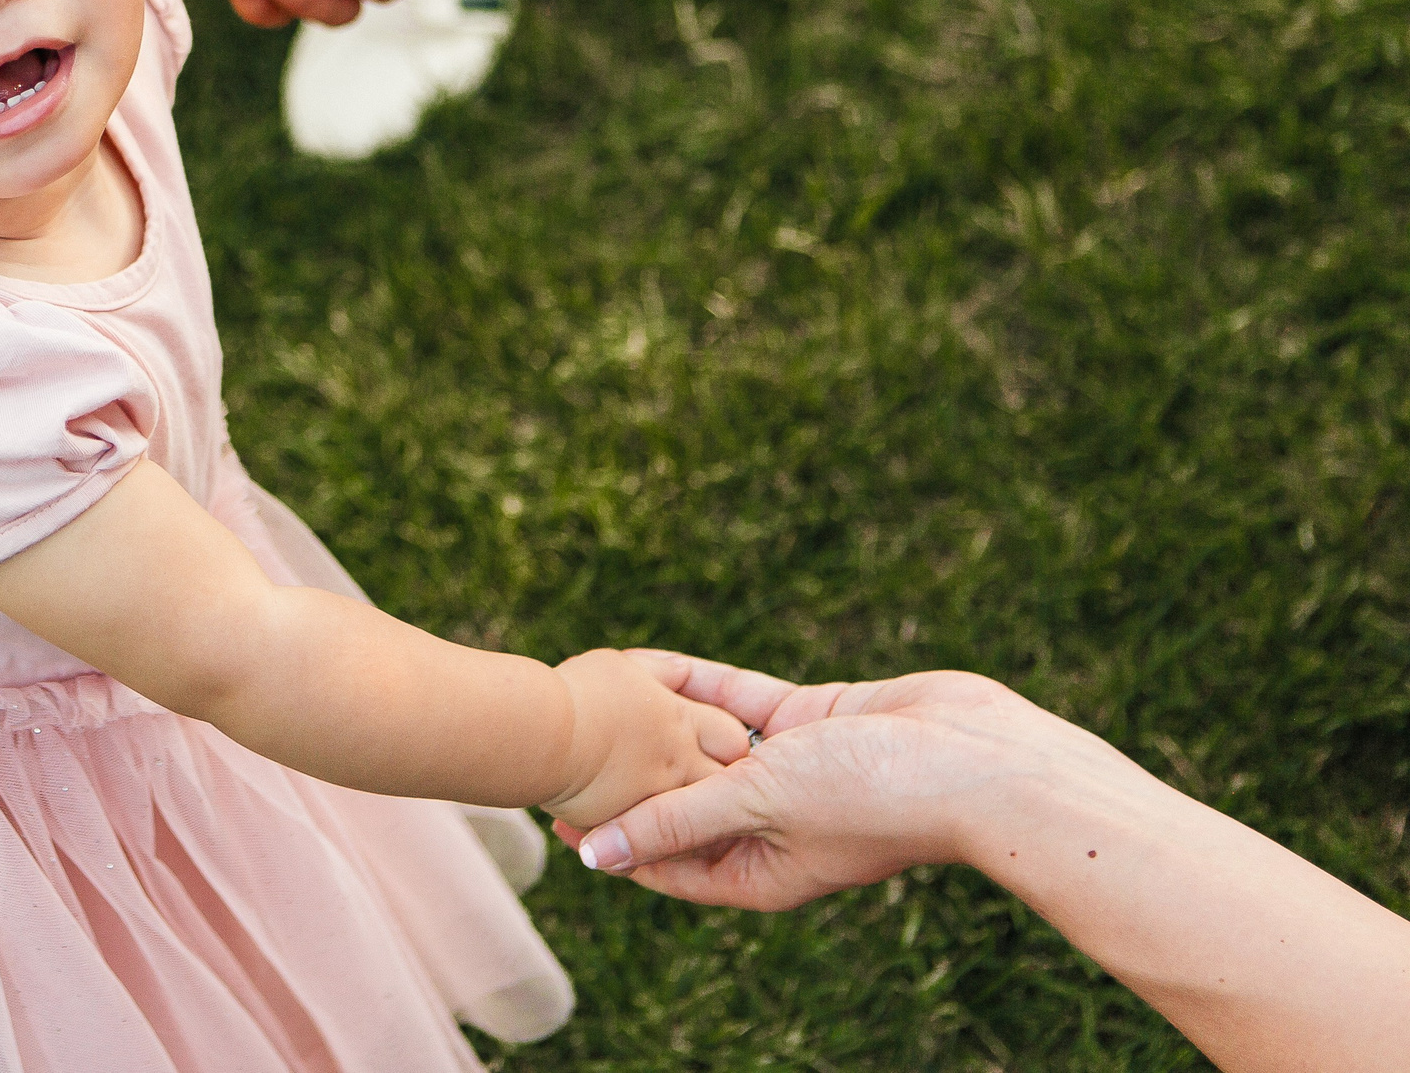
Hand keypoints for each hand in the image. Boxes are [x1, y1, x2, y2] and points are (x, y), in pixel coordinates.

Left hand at [568, 651, 1083, 909]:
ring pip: (708, 745)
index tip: (552, 807)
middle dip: (631, 772)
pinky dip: (706, 685)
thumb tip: (596, 857)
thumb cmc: (876, 797)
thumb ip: (677, 823)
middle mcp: (769, 825)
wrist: (980, 761)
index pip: (663, 861)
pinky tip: (656, 663)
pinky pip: (743, 701)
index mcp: (757, 871)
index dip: (608, 836)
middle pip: (680, 800)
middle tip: (569, 737)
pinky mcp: (813, 723)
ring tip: (601, 694)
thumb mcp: (760, 807)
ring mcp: (791, 772)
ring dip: (664, 721)